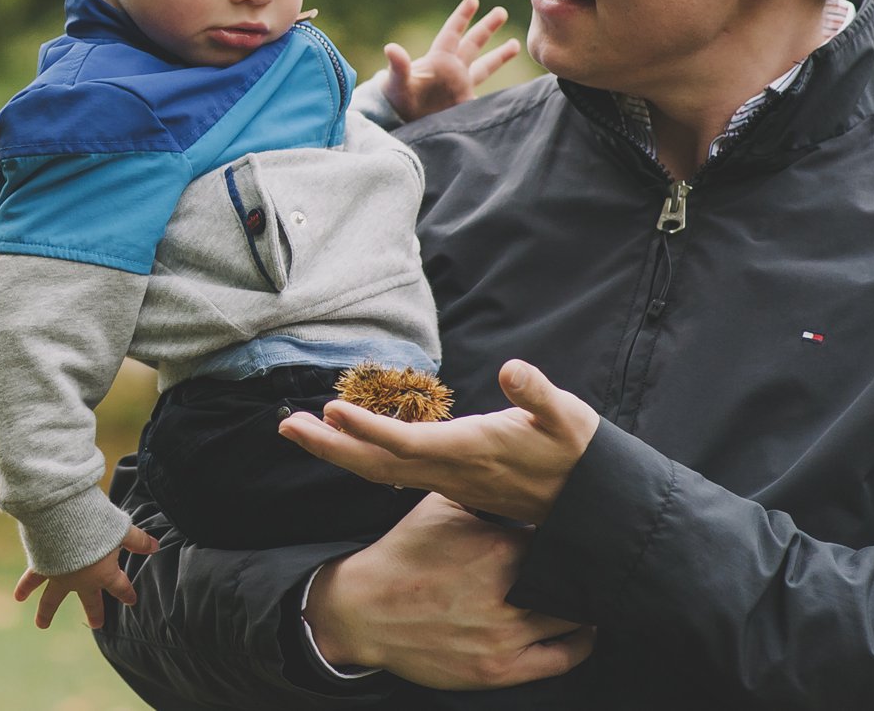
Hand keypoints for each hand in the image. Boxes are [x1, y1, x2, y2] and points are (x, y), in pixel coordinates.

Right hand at [11, 526, 158, 629]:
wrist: (63, 519)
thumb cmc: (96, 523)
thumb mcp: (121, 528)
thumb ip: (137, 540)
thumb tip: (156, 546)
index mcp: (104, 573)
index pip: (120, 587)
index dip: (126, 593)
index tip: (131, 600)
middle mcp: (82, 580)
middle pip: (91, 600)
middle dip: (95, 611)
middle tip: (97, 623)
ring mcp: (60, 576)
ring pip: (53, 599)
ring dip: (47, 612)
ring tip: (41, 625)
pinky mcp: (43, 566)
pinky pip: (32, 580)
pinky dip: (24, 587)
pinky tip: (18, 596)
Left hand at [279, 360, 599, 523]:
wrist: (588, 503)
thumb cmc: (575, 453)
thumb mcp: (567, 419)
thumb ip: (539, 396)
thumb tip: (515, 371)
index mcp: (470, 452)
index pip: (407, 443)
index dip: (368, 428)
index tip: (330, 408)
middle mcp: (448, 469)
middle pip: (376, 463)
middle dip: (329, 446)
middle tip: (284, 425)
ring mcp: (445, 477)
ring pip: (379, 469)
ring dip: (336, 449)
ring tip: (297, 428)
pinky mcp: (446, 477)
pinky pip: (394, 468)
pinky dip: (361, 452)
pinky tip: (339, 437)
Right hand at [305, 493, 595, 689]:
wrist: (363, 609)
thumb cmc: (404, 554)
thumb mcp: (437, 508)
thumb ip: (480, 493)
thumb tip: (515, 475)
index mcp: (497, 550)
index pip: (560, 540)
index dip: (572, 534)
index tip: (580, 529)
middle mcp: (506, 595)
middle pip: (575, 582)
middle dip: (584, 570)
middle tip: (592, 561)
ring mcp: (504, 637)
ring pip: (574, 619)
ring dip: (584, 604)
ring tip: (589, 591)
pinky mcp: (499, 669)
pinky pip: (562, 658)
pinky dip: (581, 642)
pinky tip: (584, 628)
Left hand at [383, 0, 520, 122]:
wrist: (401, 120)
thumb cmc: (395, 97)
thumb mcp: (397, 81)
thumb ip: (399, 65)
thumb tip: (390, 48)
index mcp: (439, 59)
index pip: (452, 33)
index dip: (461, 16)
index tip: (472, 0)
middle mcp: (453, 69)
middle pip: (473, 43)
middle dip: (487, 27)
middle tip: (501, 11)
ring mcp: (460, 85)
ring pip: (484, 66)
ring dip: (499, 56)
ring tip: (515, 43)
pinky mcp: (464, 103)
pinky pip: (486, 95)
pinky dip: (500, 93)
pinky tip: (515, 89)